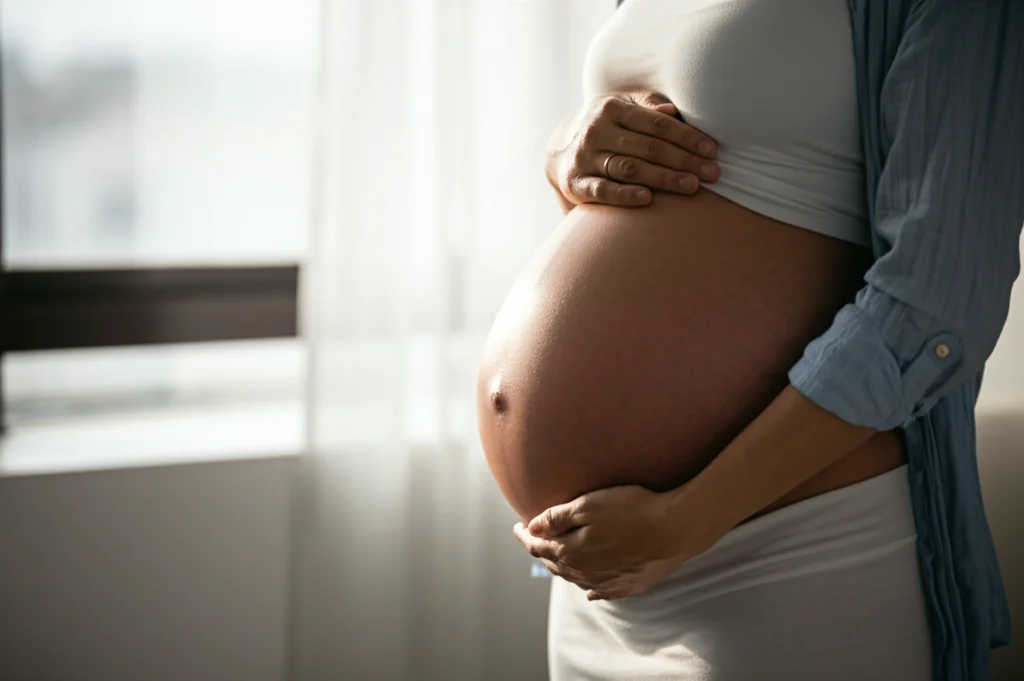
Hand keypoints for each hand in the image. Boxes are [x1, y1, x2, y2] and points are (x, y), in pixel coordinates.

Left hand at [512, 483, 716, 600]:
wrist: (675, 528)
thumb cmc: (632, 510)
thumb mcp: (589, 504)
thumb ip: (556, 517)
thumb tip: (531, 526)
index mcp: (570, 551)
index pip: (537, 546)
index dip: (524, 536)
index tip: (517, 526)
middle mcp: (585, 572)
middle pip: (554, 563)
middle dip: (539, 550)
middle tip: (532, 539)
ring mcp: (607, 582)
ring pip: (575, 578)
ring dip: (561, 568)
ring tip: (555, 557)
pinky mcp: (628, 585)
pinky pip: (602, 592)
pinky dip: (590, 588)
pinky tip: (589, 591)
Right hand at [545, 90, 719, 207]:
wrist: (559, 153)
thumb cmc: (606, 129)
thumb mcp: (623, 111)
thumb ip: (649, 109)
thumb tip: (674, 111)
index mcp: (611, 107)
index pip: (657, 124)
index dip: (687, 137)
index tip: (712, 151)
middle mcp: (596, 130)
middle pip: (648, 146)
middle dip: (684, 160)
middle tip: (712, 173)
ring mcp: (584, 157)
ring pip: (630, 168)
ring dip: (664, 178)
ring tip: (693, 187)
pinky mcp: (575, 183)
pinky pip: (603, 190)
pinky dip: (625, 194)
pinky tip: (648, 198)